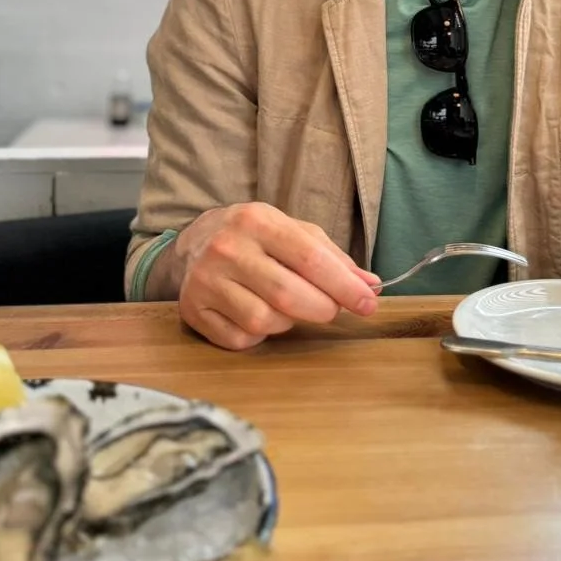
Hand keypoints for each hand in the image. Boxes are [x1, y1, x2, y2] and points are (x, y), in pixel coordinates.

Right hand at [173, 202, 378, 350]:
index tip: (368, 303)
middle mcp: (227, 248)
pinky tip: (257, 315)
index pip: (309, 258)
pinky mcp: (192, 310)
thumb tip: (369, 285)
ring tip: (286, 306)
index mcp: (257, 221)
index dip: (344, 285)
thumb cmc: (253, 238)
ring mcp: (206, 281)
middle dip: (322, 309)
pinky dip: (258, 336)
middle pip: (288, 295)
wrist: (192, 244)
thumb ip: (331, 256)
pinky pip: (240, 339)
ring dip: (288, 322)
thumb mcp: (291, 231)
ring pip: (264, 321)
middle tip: (331, 309)